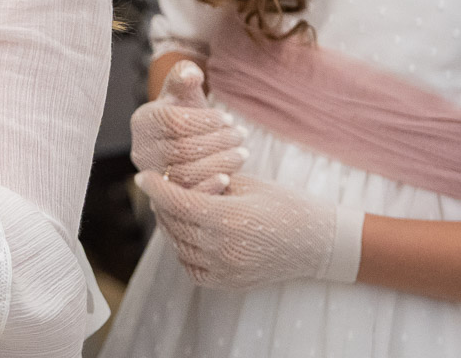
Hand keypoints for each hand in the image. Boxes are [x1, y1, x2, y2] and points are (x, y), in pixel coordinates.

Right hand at [130, 59, 245, 190]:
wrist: (185, 146)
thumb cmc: (187, 116)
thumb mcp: (184, 93)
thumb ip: (184, 76)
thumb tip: (190, 73)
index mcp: (142, 122)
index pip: (172, 122)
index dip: (203, 120)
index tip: (228, 118)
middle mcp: (140, 151)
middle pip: (180, 149)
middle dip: (216, 141)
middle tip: (241, 135)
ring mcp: (152, 178)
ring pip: (185, 174)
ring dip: (218, 163)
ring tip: (242, 152)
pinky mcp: (166, 199)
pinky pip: (187, 197)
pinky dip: (209, 188)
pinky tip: (230, 177)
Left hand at [137, 172, 363, 288]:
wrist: (318, 242)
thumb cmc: (285, 204)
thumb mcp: (247, 184)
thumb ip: (209, 182)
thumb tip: (173, 180)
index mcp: (228, 218)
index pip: (177, 202)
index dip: (156, 188)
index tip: (142, 176)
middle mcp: (223, 248)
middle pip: (173, 224)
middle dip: (162, 204)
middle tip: (161, 189)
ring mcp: (226, 270)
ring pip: (178, 246)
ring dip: (172, 226)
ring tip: (176, 209)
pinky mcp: (230, 283)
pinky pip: (192, 268)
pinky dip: (184, 251)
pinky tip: (191, 234)